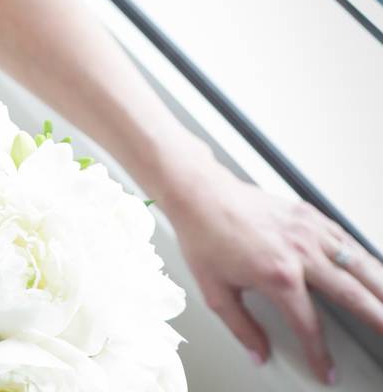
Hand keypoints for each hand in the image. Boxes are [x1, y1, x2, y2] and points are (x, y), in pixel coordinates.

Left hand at [165, 164, 382, 384]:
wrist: (200, 194)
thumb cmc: (204, 235)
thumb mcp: (214, 290)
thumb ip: (240, 326)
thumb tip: (257, 352)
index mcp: (278, 276)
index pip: (309, 325)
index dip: (320, 354)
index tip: (325, 370)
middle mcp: (301, 253)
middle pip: (352, 294)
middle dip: (377, 318)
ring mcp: (308, 231)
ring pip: (358, 263)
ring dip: (381, 286)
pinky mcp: (308, 215)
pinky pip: (345, 239)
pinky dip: (363, 256)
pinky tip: (372, 269)